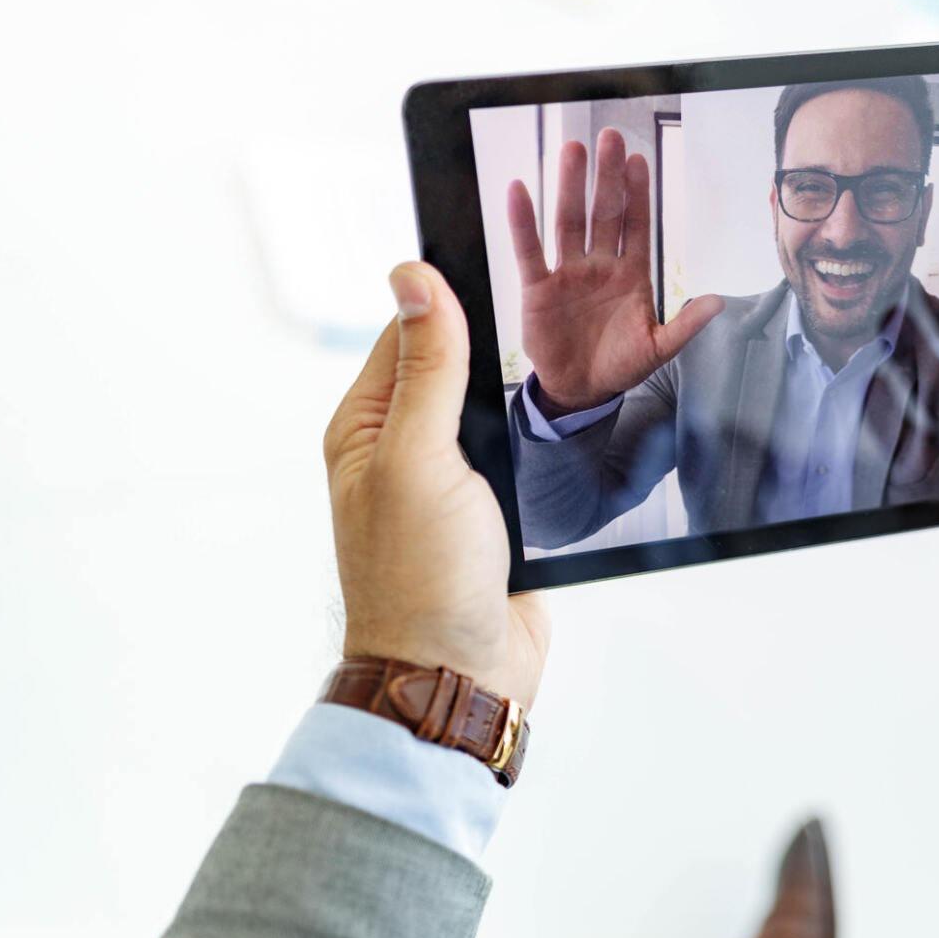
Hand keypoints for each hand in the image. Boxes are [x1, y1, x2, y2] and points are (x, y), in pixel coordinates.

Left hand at [324, 262, 549, 707]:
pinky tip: (570, 430)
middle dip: (500, 346)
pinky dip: (544, 444)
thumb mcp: (419, 460)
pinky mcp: (497, 513)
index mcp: (368, 426)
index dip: (454, 296)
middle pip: (459, 366)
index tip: (504, 261)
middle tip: (556, 311)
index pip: (412, 330)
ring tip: (570, 365)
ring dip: (525, 398)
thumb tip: (414, 276)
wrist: (461, 676)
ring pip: (497, 410)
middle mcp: (406, 448)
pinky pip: (524, 457)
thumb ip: (426, 368)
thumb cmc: (421, 581)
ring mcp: (453, 482)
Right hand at [508, 128, 725, 410]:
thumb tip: (719, 301)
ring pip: (569, 221)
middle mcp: (600, 265)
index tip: (640, 160)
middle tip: (609, 138)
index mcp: (631, 274)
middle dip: (607, 177)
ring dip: (569, 186)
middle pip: (603, 212)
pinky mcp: (539, 287)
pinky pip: (529, 250)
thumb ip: (686, 325)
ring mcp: (568, 272)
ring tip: (572, 150)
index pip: (636, 225)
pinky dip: (523, 222)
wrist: (582, 390)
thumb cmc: (621, 366)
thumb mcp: (660, 349)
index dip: (637, 193)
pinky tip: (519, 190)